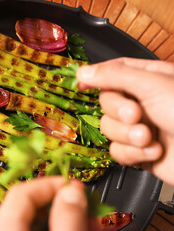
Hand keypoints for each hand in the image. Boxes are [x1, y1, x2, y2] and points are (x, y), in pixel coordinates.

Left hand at [0, 177, 88, 230]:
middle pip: (30, 208)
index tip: (74, 186)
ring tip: (89, 227)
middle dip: (63, 205)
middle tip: (88, 208)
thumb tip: (72, 192)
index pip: (23, 192)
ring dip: (63, 220)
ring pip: (35, 225)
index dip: (51, 184)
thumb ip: (67, 220)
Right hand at [77, 57, 173, 185]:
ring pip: (108, 129)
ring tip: (150, 137)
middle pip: (106, 103)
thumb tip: (84, 71)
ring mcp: (139, 128)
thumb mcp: (153, 85)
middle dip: (119, 113)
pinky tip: (154, 151)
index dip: (96, 77)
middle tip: (137, 115)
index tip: (81, 83)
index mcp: (148, 79)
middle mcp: (142, 102)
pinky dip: (134, 154)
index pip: (112, 72)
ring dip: (128, 135)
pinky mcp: (138, 152)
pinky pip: (117, 151)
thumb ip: (115, 76)